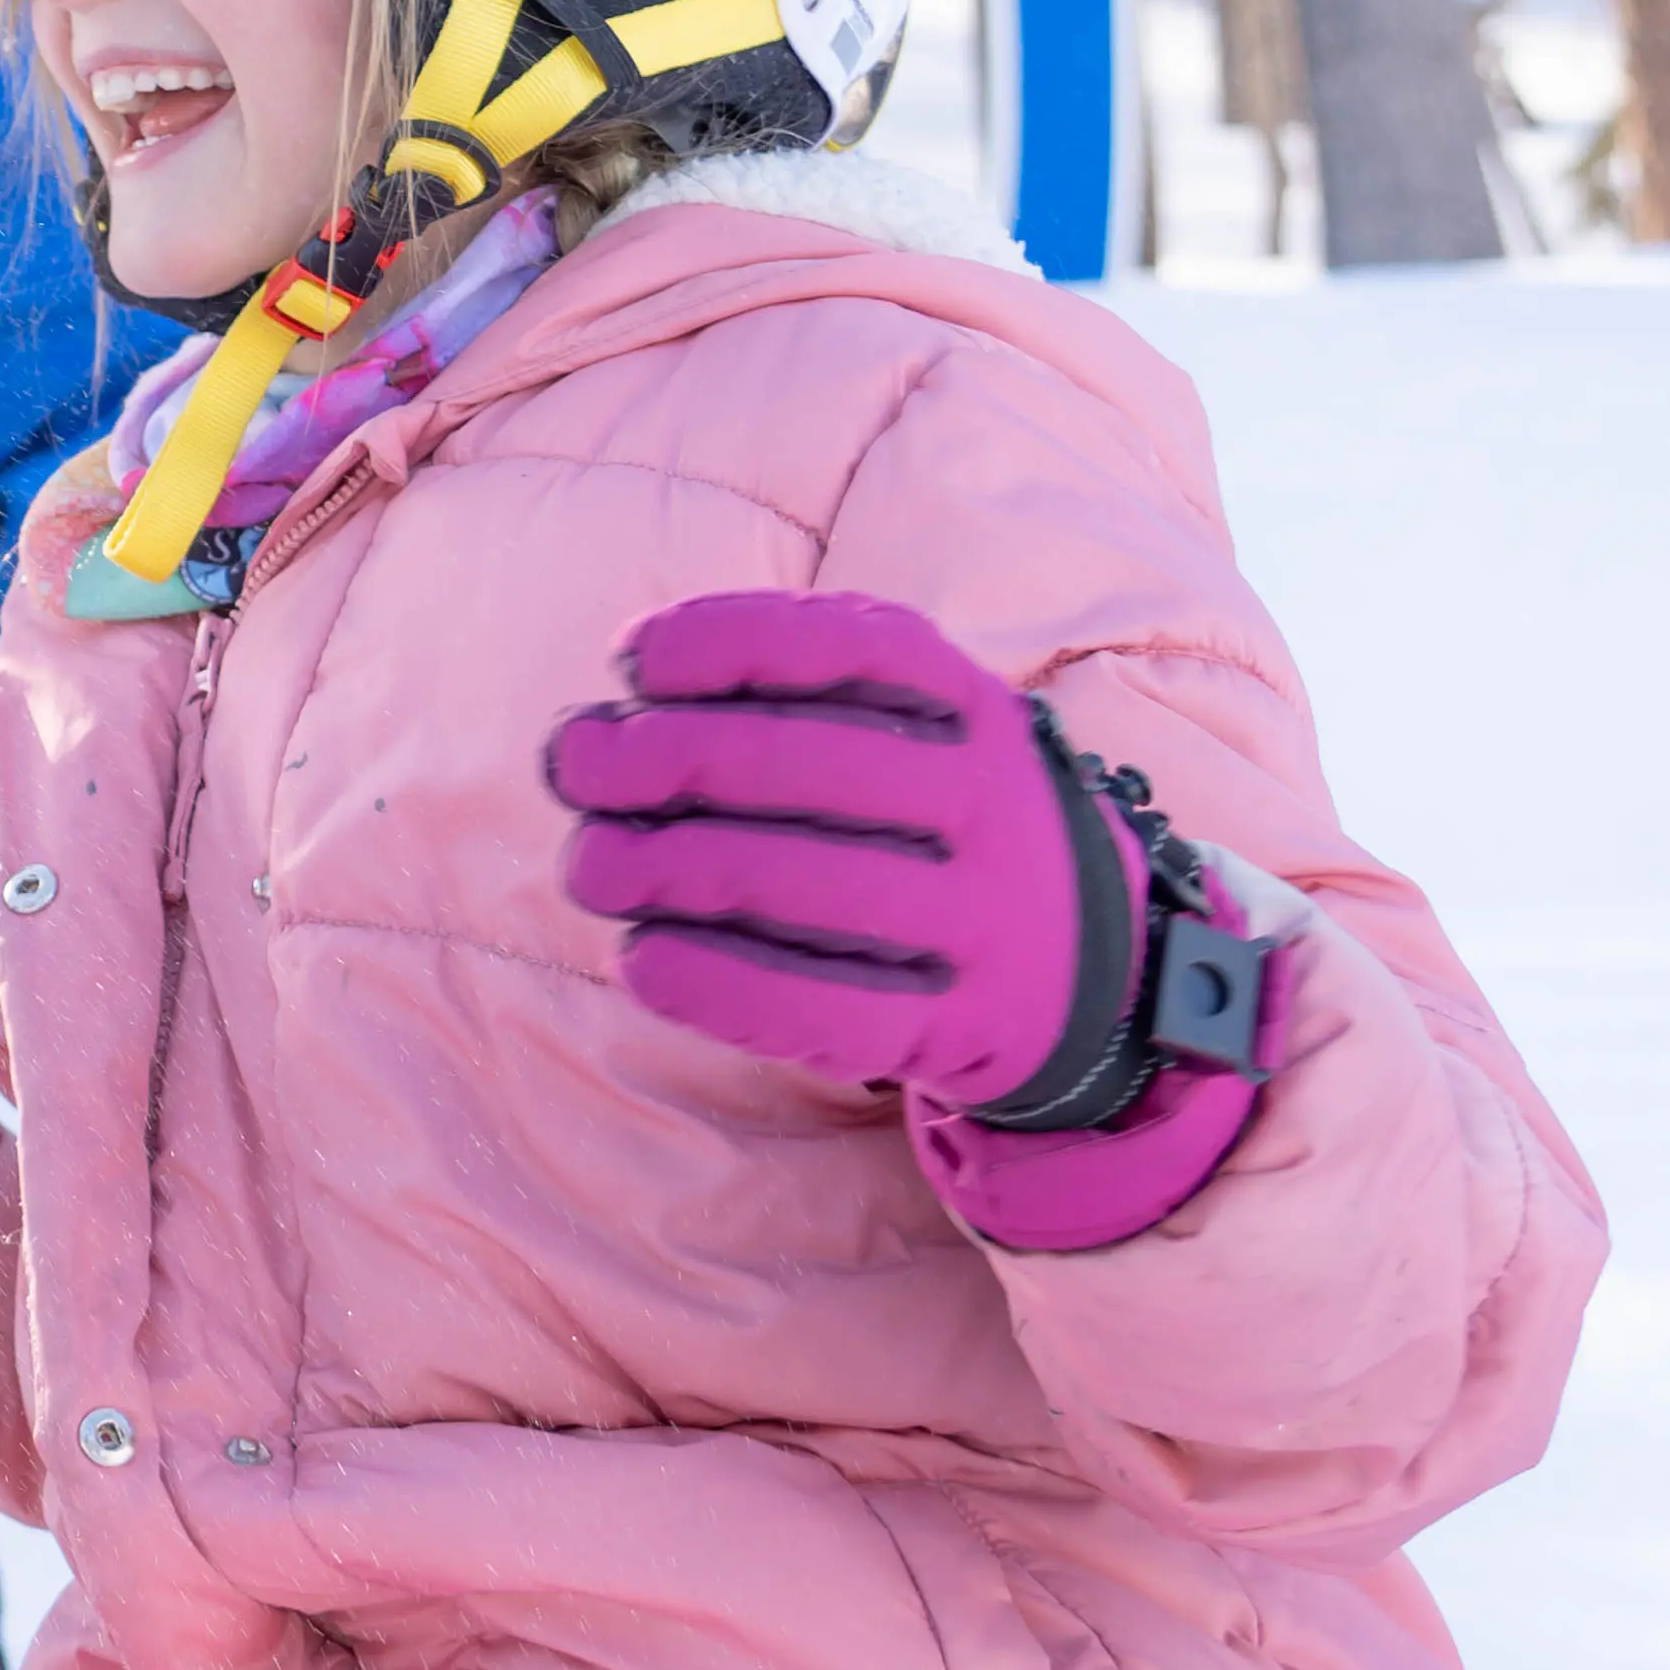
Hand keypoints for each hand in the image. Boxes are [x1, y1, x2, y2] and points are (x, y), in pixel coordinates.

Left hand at [541, 589, 1222, 1132]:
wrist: (1093, 974)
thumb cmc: (935, 830)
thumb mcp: (905, 738)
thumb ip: (773, 709)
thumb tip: (599, 716)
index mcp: (972, 709)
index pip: (851, 647)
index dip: (726, 642)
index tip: (634, 663)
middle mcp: (988, 803)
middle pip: (808, 764)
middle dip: (665, 757)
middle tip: (577, 768)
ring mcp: (982, 920)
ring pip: (807, 884)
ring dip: (671, 870)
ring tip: (592, 867)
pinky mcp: (956, 1027)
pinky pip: (827, 1007)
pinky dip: (720, 984)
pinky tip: (643, 960)